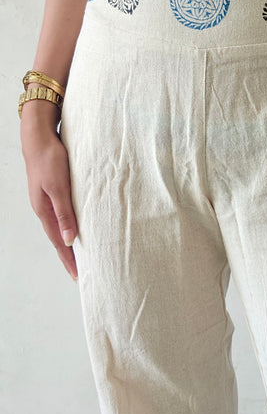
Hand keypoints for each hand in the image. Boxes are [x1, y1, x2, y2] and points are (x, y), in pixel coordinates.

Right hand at [20, 103, 78, 281]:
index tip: (78, 275)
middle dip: (69, 256)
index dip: (69, 259)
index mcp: (44, 211)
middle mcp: (44, 209)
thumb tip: (68, 239)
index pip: (59, 242)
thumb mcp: (59, 187)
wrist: (39, 138)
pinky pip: (62, 215)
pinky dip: (69, 226)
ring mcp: (47, 200)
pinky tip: (75, 228)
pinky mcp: (53, 191)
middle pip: (58, 238)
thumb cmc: (50, 160)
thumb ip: (64, 212)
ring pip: (60, 227)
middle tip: (80, 273)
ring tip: (80, 256)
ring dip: (69, 243)